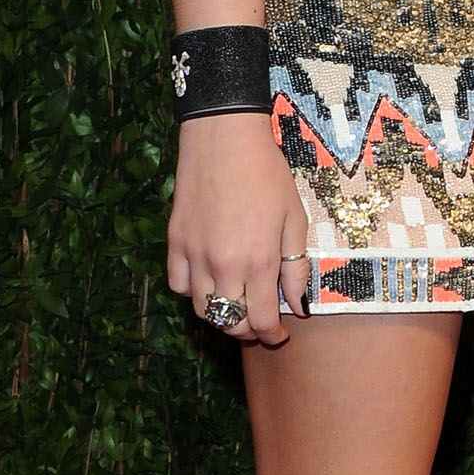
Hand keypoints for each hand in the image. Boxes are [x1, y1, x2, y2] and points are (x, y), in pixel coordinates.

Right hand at [167, 109, 311, 344]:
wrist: (223, 138)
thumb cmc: (266, 174)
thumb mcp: (294, 218)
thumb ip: (295, 267)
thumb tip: (298, 305)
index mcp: (259, 262)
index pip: (262, 321)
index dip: (272, 336)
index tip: (279, 335)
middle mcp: (224, 266)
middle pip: (231, 323)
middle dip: (248, 330)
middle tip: (260, 321)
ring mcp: (195, 256)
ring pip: (203, 309)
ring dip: (221, 315)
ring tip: (237, 304)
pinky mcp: (175, 243)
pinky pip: (179, 285)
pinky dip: (194, 292)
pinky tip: (210, 280)